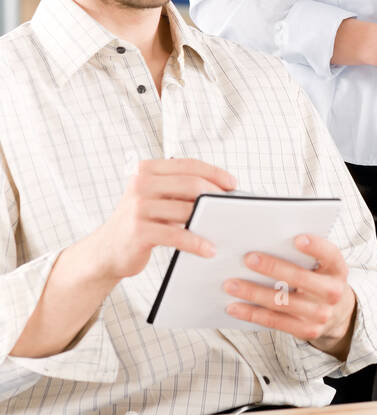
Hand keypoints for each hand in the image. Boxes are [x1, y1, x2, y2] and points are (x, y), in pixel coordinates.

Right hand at [94, 158, 237, 281]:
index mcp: (146, 170)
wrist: (106, 250)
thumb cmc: (138, 222)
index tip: (232, 184)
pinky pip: (177, 235)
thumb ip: (177, 190)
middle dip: (215, 195)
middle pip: (190, 184)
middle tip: (231, 207)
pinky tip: (208, 249)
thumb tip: (218, 192)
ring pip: (186, 209)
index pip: (188, 165)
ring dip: (209, 221)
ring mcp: (138, 207)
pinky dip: (196, 243)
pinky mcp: (139, 231)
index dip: (214, 172)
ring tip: (223, 228)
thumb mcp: (153, 198)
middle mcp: (140, 184)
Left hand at [222, 234, 355, 354]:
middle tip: (248, 258)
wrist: (339, 314)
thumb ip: (307, 254)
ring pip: (282, 302)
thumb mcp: (324, 265)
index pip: (330, 254)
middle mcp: (332, 292)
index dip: (315, 246)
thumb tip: (268, 239)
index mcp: (337, 269)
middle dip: (272, 268)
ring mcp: (320, 314)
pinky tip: (234, 306)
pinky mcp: (306, 331)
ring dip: (253, 292)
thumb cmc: (322, 279)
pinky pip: (274, 322)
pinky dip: (252, 313)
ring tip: (231, 284)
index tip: (297, 238)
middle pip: (300, 279)